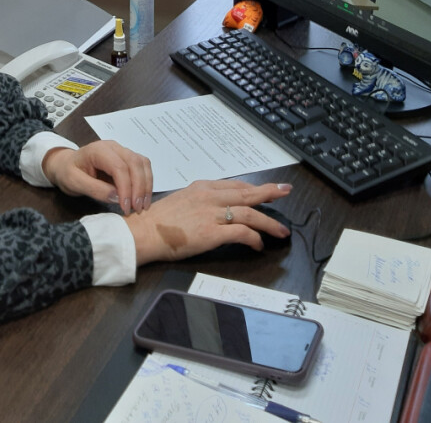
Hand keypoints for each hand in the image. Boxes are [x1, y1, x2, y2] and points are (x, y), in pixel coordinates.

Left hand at [42, 141, 152, 213]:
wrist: (66, 165)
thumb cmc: (68, 173)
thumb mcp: (74, 183)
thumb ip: (95, 189)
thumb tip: (117, 197)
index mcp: (98, 150)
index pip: (119, 167)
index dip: (126, 188)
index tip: (126, 208)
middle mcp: (113, 147)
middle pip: (134, 163)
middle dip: (139, 188)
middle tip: (137, 209)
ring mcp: (122, 150)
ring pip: (142, 163)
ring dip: (146, 185)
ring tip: (143, 205)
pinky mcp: (127, 158)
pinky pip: (142, 166)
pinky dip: (146, 181)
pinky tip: (143, 197)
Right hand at [124, 180, 292, 264]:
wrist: (144, 232)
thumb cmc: (159, 220)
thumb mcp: (182, 200)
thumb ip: (200, 201)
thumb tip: (215, 209)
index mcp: (202, 187)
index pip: (235, 185)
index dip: (254, 188)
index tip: (266, 190)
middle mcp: (210, 196)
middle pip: (248, 193)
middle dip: (270, 192)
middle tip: (286, 191)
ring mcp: (212, 214)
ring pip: (250, 213)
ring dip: (268, 222)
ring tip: (281, 231)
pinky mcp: (212, 233)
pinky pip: (242, 233)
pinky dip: (254, 238)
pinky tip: (258, 245)